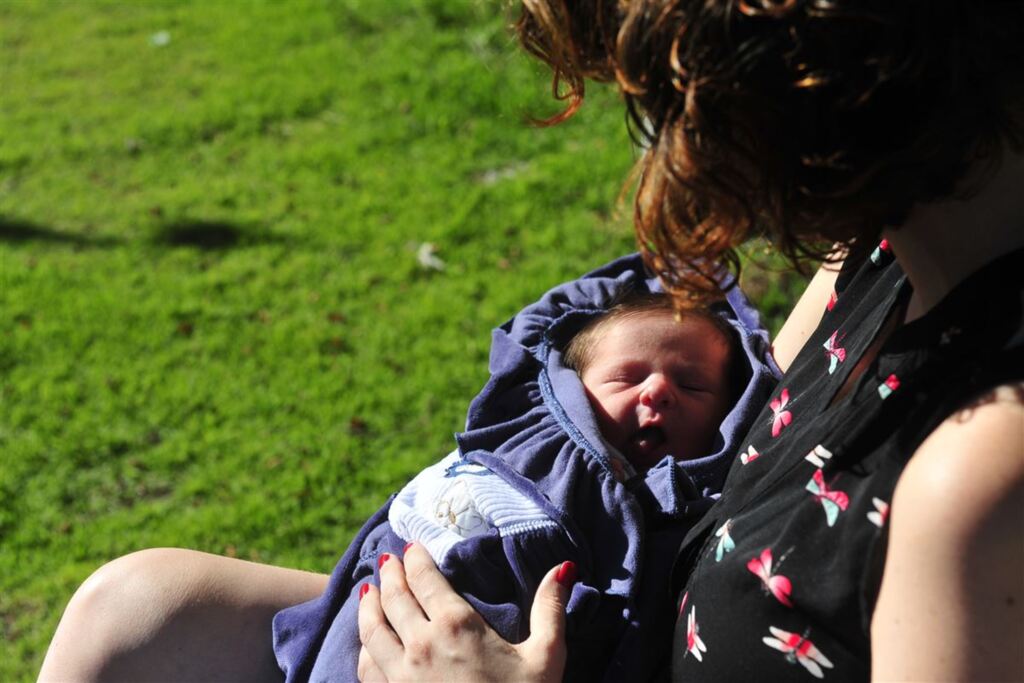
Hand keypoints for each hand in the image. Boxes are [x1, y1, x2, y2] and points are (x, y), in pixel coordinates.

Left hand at [357, 542, 575, 681]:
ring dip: (368, 605)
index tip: (411, 547)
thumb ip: (550, 608)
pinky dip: (364, 646)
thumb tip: (564, 567)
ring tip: (368, 591)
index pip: (424, 578)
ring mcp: (401, 675)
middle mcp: (421, 645)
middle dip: (390, 574)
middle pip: (394, 597)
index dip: (415, 558)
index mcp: (457, 625)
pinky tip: (368, 642)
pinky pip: (366, 667)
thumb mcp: (546, 656)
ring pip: (371, 629)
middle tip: (388, 561)